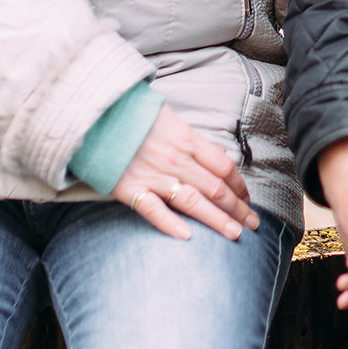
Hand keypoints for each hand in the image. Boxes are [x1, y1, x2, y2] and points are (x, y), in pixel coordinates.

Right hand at [113, 105, 258, 241]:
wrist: (96, 112)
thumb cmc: (134, 114)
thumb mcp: (169, 117)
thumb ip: (192, 139)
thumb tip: (218, 155)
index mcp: (186, 139)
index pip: (223, 166)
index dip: (239, 186)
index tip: (248, 200)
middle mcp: (174, 158)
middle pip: (214, 187)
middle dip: (237, 208)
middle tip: (252, 224)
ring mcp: (152, 175)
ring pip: (193, 201)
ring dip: (216, 220)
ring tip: (234, 234)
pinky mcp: (129, 188)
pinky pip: (153, 209)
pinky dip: (170, 223)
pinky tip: (187, 236)